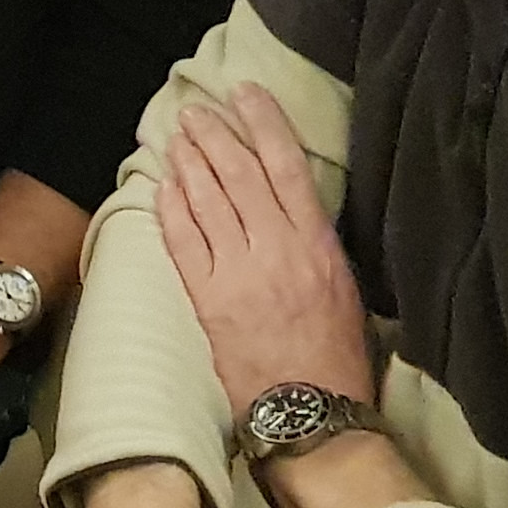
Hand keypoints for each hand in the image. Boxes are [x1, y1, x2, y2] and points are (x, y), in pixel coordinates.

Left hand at [160, 86, 371, 421]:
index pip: (287, 166)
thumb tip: (291, 202)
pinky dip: (171, 208)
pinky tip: (162, 185)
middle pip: (239, 174)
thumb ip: (316, 241)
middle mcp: (277, 250)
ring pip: (207, 201)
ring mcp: (238, 274)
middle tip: (195, 111)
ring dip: (189, 162)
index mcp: (317, 244)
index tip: (246, 94)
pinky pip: (183, 242)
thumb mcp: (344, 286)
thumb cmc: (336, 355)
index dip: (263, 123)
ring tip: (177, 136)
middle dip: (215, 135)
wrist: (311, 413)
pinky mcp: (207, 300)